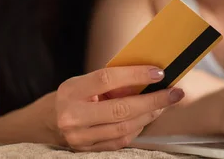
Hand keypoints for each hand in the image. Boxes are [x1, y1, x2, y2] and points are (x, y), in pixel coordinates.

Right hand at [50, 66, 184, 150]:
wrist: (48, 123)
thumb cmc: (75, 96)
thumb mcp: (85, 83)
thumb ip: (112, 81)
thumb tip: (151, 75)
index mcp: (71, 91)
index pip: (107, 79)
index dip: (136, 75)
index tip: (159, 73)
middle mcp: (72, 116)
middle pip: (121, 108)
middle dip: (153, 100)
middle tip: (175, 92)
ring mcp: (79, 138)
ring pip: (124, 127)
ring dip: (150, 114)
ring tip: (165, 103)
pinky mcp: (88, 151)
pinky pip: (121, 140)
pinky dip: (138, 127)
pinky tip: (147, 117)